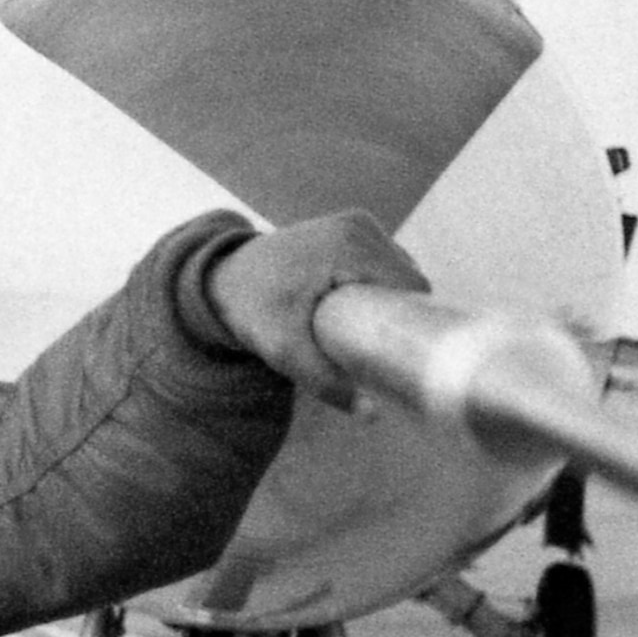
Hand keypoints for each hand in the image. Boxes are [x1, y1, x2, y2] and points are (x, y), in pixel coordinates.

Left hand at [205, 211, 428, 409]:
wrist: (223, 279)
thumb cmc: (252, 311)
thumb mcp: (285, 351)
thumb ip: (326, 382)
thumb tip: (372, 414)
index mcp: (352, 246)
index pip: (411, 287)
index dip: (413, 319)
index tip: (401, 349)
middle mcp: (359, 226)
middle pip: (409, 277)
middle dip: (400, 310)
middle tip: (377, 344)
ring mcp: (355, 221)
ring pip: (400, 267)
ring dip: (391, 296)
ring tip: (367, 327)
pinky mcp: (349, 225)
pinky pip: (383, 258)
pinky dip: (379, 280)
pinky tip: (361, 304)